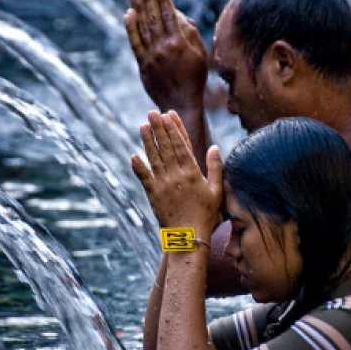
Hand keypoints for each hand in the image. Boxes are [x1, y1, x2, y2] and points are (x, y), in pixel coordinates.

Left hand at [125, 0, 207, 113]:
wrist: (181, 103)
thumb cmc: (194, 77)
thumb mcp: (200, 54)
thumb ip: (190, 33)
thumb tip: (177, 14)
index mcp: (180, 43)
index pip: (170, 15)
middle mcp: (164, 48)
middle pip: (154, 17)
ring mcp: (151, 56)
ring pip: (143, 27)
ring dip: (137, 7)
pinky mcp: (142, 64)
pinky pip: (135, 43)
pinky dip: (131, 28)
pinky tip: (128, 14)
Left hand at [131, 110, 222, 234]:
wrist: (189, 236)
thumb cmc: (206, 214)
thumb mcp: (217, 191)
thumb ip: (215, 167)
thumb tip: (214, 147)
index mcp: (193, 174)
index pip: (182, 146)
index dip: (174, 129)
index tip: (168, 115)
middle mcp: (177, 177)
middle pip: (166, 148)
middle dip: (159, 129)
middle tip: (152, 113)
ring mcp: (164, 186)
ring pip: (154, 159)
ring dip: (148, 142)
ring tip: (143, 126)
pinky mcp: (153, 195)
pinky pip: (144, 178)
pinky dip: (138, 167)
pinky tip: (133, 155)